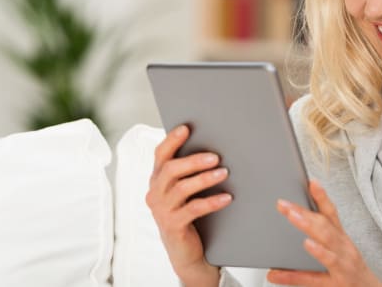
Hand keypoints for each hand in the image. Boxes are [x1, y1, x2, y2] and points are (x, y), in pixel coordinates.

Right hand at [145, 125, 232, 286]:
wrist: (185, 253)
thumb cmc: (187, 216)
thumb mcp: (183, 193)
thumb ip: (187, 173)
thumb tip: (210, 149)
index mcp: (156, 181)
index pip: (160, 156)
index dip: (172, 141)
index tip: (186, 128)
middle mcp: (155, 193)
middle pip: (171, 170)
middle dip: (193, 160)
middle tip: (215, 156)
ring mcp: (162, 211)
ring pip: (182, 188)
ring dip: (205, 179)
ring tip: (224, 173)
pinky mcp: (173, 225)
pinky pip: (194, 209)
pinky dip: (212, 201)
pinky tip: (226, 197)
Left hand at [266, 180, 381, 286]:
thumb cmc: (349, 270)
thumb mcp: (337, 250)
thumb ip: (318, 237)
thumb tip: (295, 220)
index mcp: (341, 238)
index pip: (331, 213)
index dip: (322, 197)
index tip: (312, 182)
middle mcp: (344, 248)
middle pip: (324, 226)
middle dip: (304, 213)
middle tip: (284, 204)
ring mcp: (342, 264)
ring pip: (325, 244)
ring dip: (308, 229)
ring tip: (292, 218)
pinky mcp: (337, 282)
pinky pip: (314, 277)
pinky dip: (299, 272)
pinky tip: (289, 263)